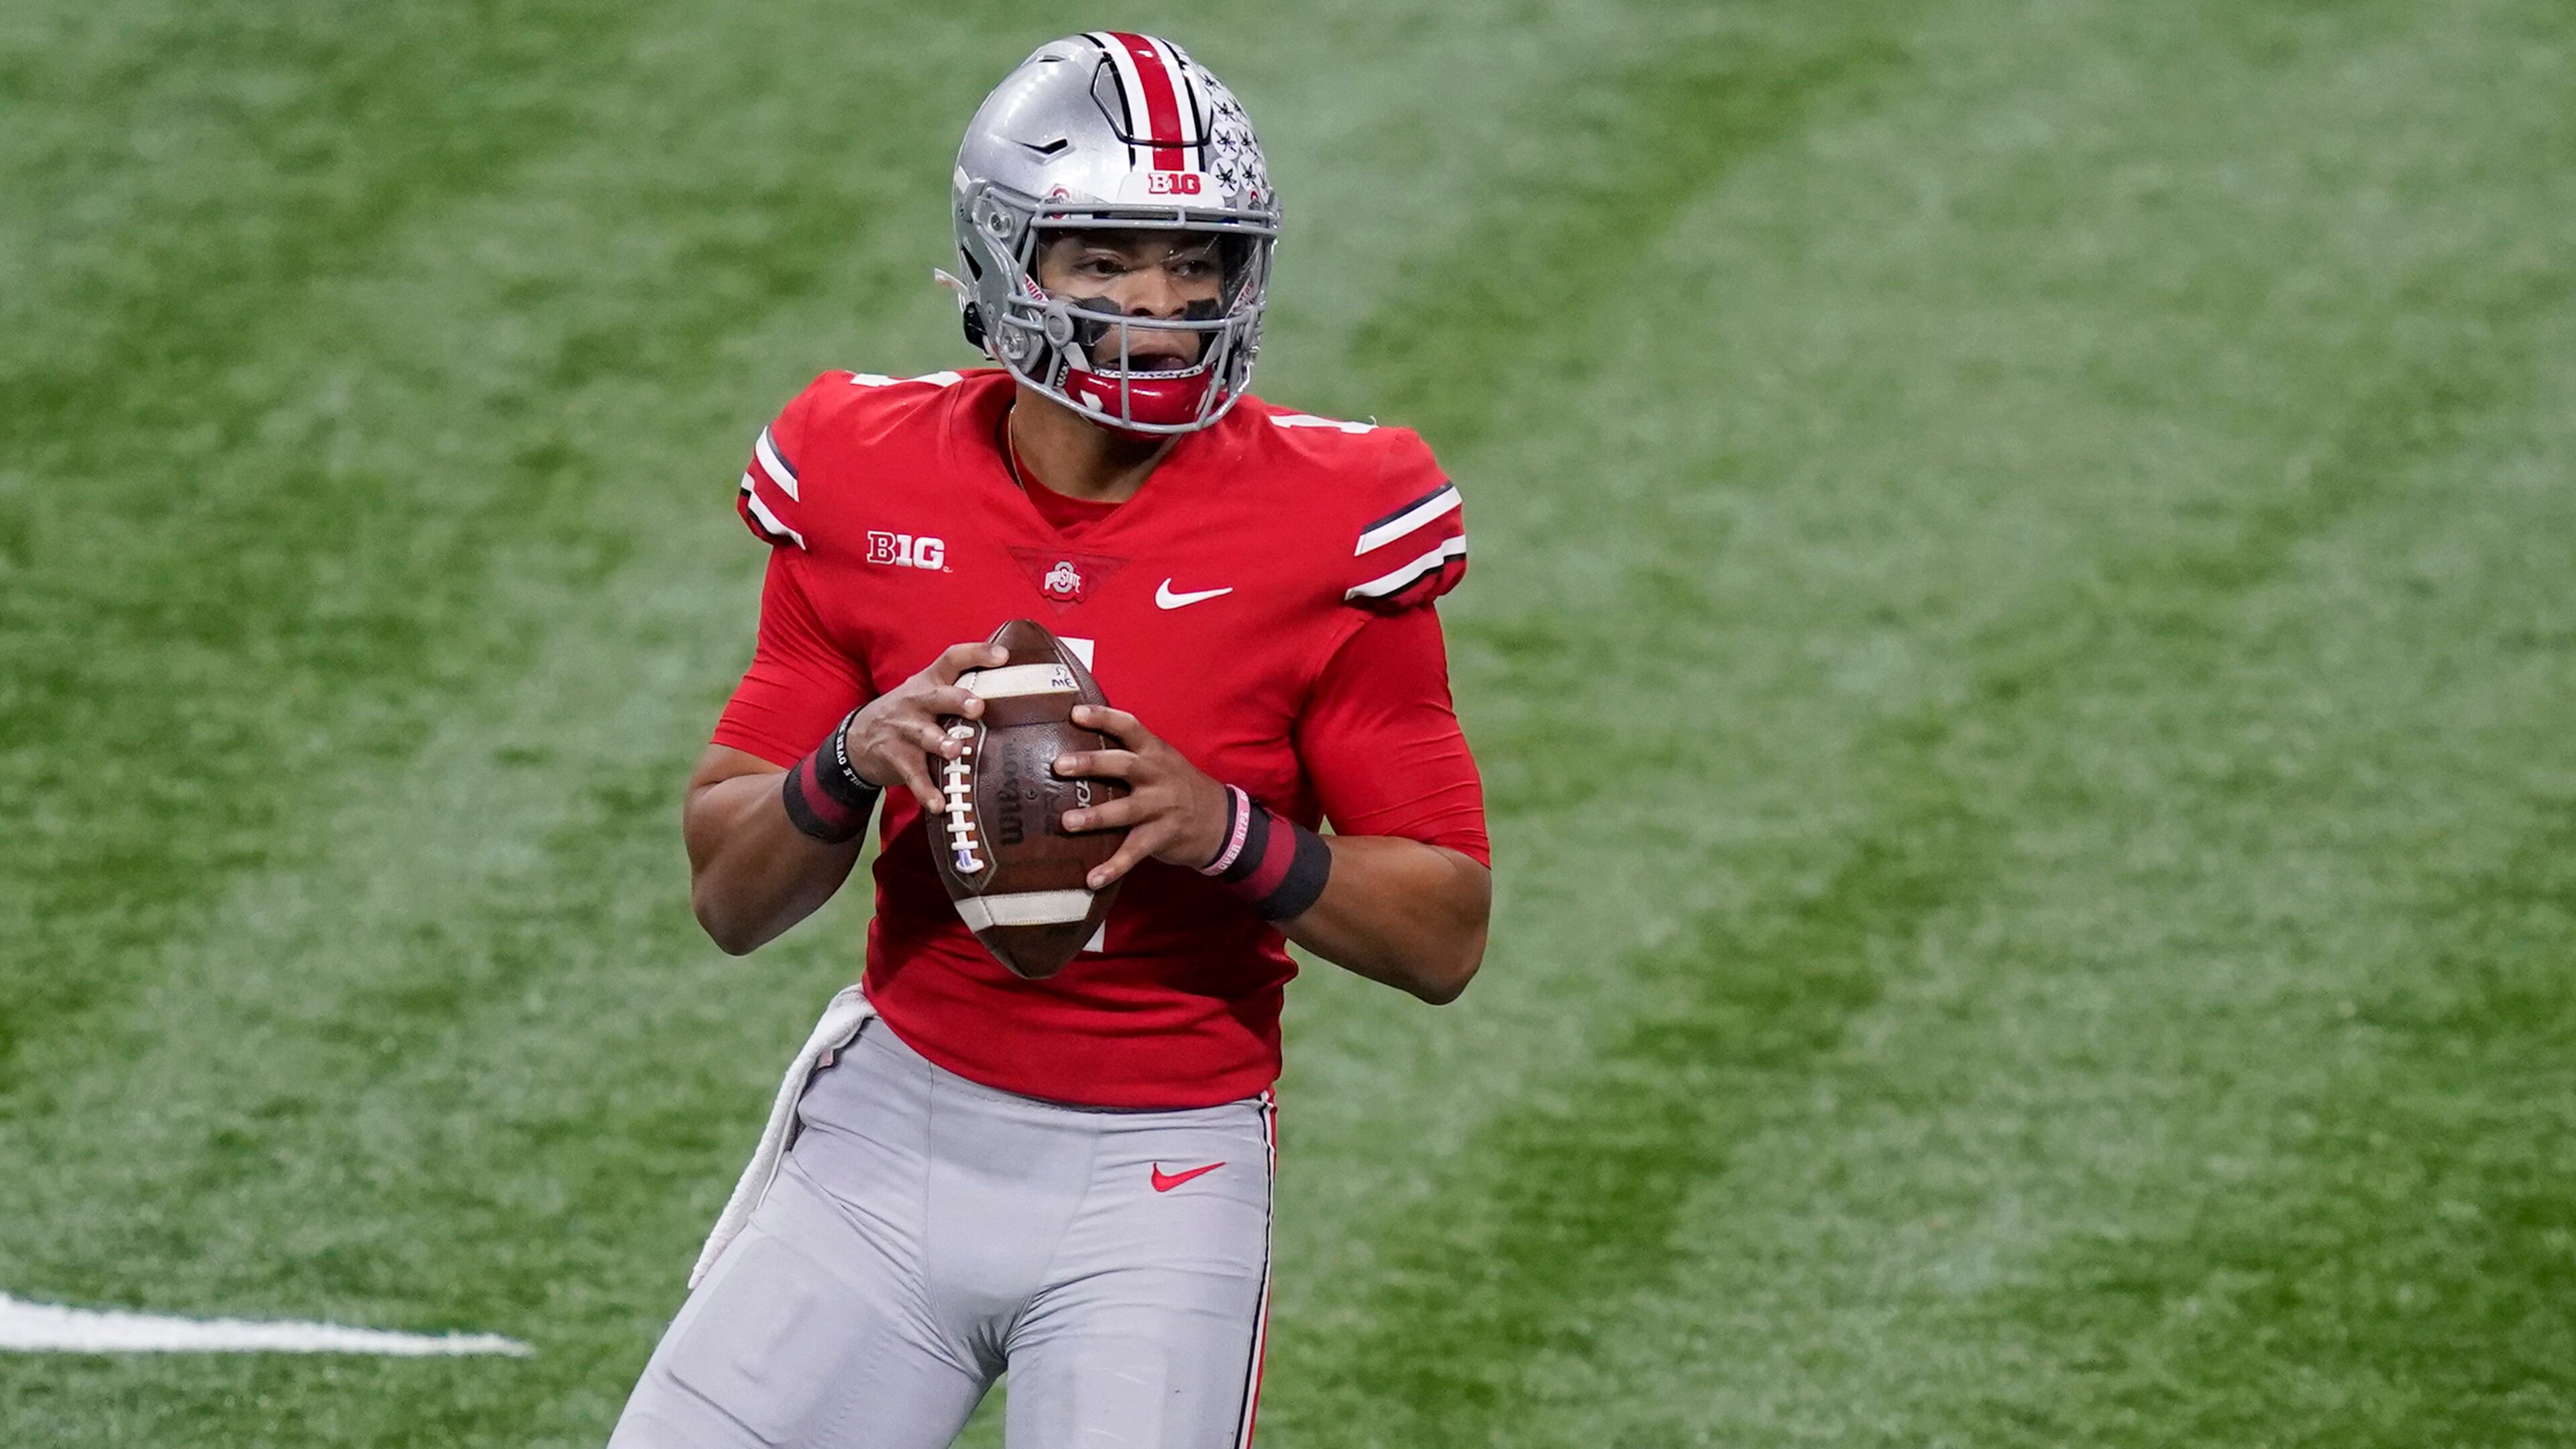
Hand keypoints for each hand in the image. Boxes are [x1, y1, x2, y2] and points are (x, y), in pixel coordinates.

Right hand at [840, 641, 1006, 814]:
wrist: (858, 739)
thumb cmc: (910, 714)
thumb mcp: (927, 694)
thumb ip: (959, 690)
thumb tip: (1013, 689)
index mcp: (929, 682)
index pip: (952, 659)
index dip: (976, 653)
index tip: (1003, 655)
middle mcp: (917, 702)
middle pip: (938, 697)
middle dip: (958, 700)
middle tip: (978, 707)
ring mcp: (904, 730)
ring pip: (925, 736)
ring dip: (941, 743)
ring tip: (956, 751)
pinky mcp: (896, 758)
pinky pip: (914, 776)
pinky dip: (926, 791)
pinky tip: (940, 804)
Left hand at [1053, 704, 1230, 889]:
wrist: (1221, 821)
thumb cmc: (1179, 785)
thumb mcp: (1162, 761)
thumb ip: (1130, 753)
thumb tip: (1078, 744)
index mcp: (1155, 752)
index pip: (1129, 728)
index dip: (1103, 718)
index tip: (1075, 713)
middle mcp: (1158, 777)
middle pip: (1124, 765)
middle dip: (1091, 764)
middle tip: (1059, 765)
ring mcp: (1161, 808)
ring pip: (1125, 810)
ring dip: (1095, 816)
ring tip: (1066, 822)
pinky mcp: (1161, 837)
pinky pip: (1134, 853)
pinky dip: (1113, 867)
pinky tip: (1091, 879)